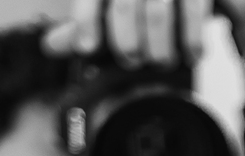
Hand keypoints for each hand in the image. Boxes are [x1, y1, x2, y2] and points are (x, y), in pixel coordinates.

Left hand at [43, 0, 214, 66]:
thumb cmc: (150, 1)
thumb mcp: (116, 7)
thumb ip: (89, 21)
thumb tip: (51, 45)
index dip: (87, 21)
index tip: (87, 49)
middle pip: (124, 6)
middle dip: (127, 42)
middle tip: (132, 60)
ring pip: (157, 14)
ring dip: (158, 48)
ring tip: (162, 61)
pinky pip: (193, 13)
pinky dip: (191, 40)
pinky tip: (191, 55)